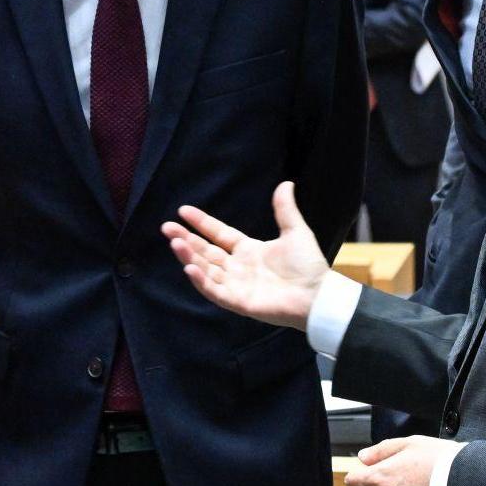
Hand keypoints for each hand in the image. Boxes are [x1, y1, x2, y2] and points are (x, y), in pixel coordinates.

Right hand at [160, 180, 328, 329]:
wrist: (319, 295)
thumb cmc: (309, 266)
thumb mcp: (295, 231)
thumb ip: (285, 209)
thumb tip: (286, 183)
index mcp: (249, 250)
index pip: (218, 234)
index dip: (201, 223)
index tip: (183, 210)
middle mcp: (238, 268)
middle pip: (206, 251)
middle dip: (186, 239)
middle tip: (166, 227)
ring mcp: (237, 286)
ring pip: (206, 269)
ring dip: (189, 256)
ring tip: (174, 243)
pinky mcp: (239, 302)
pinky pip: (215, 291)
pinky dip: (201, 280)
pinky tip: (190, 266)